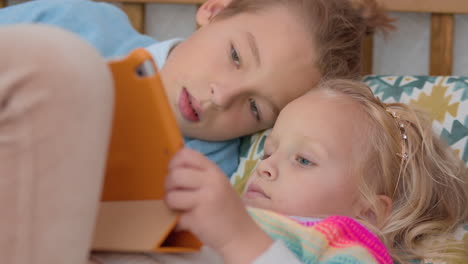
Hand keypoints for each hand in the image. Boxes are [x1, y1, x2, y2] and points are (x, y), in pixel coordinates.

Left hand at [164, 148, 271, 262]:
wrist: (241, 236)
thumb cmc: (226, 209)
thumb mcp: (218, 184)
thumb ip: (199, 175)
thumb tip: (171, 169)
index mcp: (214, 171)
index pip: (186, 154)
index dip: (174, 164)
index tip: (175, 174)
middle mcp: (211, 181)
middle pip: (174, 175)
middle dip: (168, 187)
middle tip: (175, 195)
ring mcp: (206, 199)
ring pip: (171, 196)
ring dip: (170, 205)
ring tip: (180, 209)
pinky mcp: (199, 218)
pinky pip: (176, 217)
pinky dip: (178, 223)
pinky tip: (188, 223)